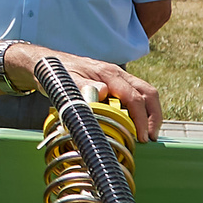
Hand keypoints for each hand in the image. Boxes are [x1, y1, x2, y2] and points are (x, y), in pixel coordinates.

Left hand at [17, 49, 161, 139]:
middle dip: (154, 116)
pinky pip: (136, 95)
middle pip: (148, 93)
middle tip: (151, 137)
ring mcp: (118, 78)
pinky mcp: (116, 84)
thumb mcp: (66, 82)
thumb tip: (103, 92)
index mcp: (108, 74)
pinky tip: (137, 124)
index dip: (141, 119)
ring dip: (150, 114)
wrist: (48, 64)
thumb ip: (83, 87)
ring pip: (145, 93)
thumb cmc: (57, 75)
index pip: (134, 97)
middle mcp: (118, 74)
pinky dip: (142, 110)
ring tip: (148, 134)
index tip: (142, 137)